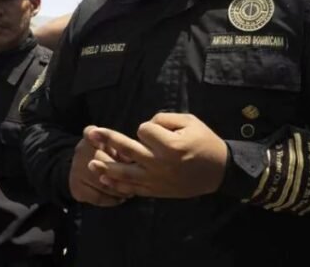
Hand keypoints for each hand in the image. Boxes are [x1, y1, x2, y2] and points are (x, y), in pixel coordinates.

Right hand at [68, 128, 131, 206]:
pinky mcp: (76, 189)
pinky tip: (120, 198)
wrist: (80, 169)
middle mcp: (79, 152)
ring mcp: (75, 171)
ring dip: (119, 190)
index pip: (91, 132)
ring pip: (102, 184)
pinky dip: (111, 200)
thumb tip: (132, 161)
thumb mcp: (112, 146)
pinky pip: (97, 197)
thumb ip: (121, 149)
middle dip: (120, 174)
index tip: (118, 147)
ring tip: (131, 191)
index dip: (104, 138)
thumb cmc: (106, 154)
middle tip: (136, 181)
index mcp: (89, 137)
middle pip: (101, 163)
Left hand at [87, 112, 227, 198]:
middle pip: (127, 149)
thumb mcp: (191, 122)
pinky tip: (105, 180)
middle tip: (91, 133)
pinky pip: (132, 188)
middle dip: (107, 139)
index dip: (148, 126)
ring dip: (105, 166)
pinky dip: (117, 185)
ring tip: (90, 162)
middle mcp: (160, 163)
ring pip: (124, 173)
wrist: (219, 172)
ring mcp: (156, 179)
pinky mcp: (156, 190)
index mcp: (170, 145)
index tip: (158, 129)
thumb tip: (147, 124)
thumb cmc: (205, 143)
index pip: (144, 130)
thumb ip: (166, 118)